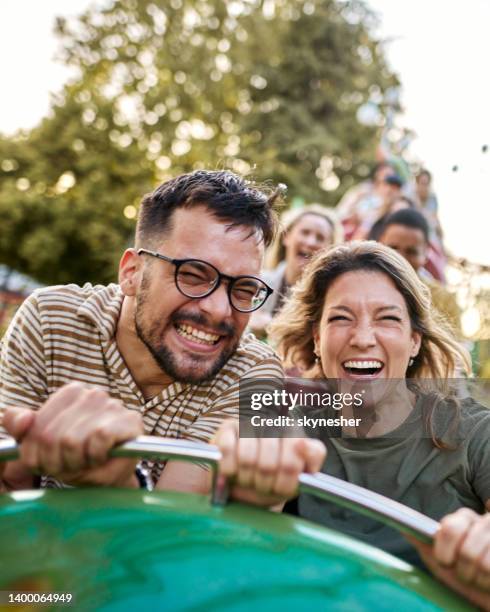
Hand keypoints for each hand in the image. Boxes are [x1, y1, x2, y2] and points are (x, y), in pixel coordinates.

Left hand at [2, 382, 143, 486]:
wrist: (113, 476)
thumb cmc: (78, 459)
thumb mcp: (42, 446)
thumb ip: (21, 429)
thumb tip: (23, 418)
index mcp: (70, 394)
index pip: (37, 426)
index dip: (36, 454)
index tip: (47, 464)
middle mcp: (91, 394)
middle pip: (51, 437)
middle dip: (56, 463)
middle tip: (69, 468)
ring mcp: (112, 404)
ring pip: (72, 440)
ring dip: (76, 463)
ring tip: (86, 464)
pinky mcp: (129, 420)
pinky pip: (98, 440)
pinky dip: (96, 458)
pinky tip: (102, 458)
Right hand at [213, 419, 325, 507]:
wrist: (243, 487)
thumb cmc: (274, 482)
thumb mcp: (299, 477)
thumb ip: (312, 457)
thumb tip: (302, 442)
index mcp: (294, 432)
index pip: (295, 456)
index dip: (286, 481)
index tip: (281, 488)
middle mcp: (273, 422)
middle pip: (269, 464)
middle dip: (265, 484)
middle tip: (263, 487)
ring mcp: (248, 423)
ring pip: (247, 458)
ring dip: (246, 478)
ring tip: (249, 480)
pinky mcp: (227, 428)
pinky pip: (227, 449)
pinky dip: (229, 469)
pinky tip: (232, 472)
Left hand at [408, 508, 489, 609]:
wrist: (487, 593)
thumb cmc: (467, 575)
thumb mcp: (442, 560)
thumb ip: (425, 543)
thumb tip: (404, 528)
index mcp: (465, 519)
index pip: (449, 529)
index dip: (444, 552)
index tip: (445, 562)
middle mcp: (484, 521)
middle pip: (466, 551)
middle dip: (462, 569)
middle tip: (463, 571)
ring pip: (480, 562)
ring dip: (477, 578)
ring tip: (479, 576)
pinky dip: (489, 583)